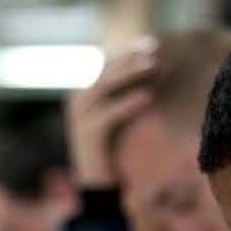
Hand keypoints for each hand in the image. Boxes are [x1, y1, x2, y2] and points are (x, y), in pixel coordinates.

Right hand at [65, 41, 157, 187]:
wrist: (98, 187)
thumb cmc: (113, 149)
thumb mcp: (118, 116)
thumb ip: (124, 94)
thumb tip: (151, 67)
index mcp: (82, 94)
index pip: (104, 64)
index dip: (126, 52)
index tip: (150, 43)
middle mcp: (75, 101)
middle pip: (104, 70)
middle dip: (130, 57)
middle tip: (155, 48)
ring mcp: (78, 118)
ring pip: (104, 86)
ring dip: (130, 73)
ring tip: (154, 64)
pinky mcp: (86, 135)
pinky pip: (109, 114)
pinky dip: (128, 102)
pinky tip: (148, 96)